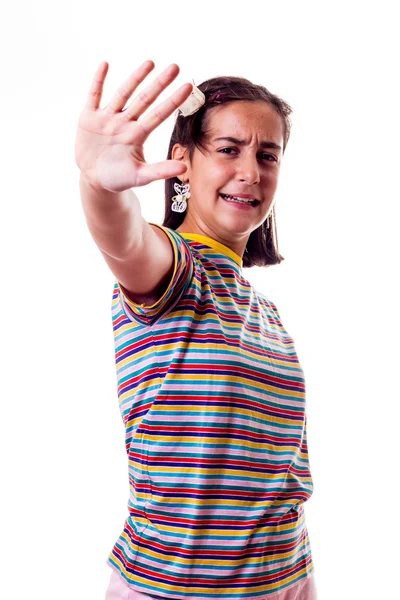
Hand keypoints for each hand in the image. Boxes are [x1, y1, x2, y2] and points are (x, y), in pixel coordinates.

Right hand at [75, 60, 191, 191]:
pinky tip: (105, 64)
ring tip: (150, 63)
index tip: (188, 86)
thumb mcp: (140, 176)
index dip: (173, 101)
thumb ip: (160, 171)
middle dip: (159, 83)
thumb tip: (184, 168)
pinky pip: (93, 95)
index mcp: (138, 135)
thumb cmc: (119, 178)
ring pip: (123, 93)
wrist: (95, 180)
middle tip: (175, 67)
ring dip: (136, 78)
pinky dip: (98, 81)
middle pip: (145, 99)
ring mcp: (107, 118)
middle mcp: (125, 122)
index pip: (159, 114)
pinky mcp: (89, 118)